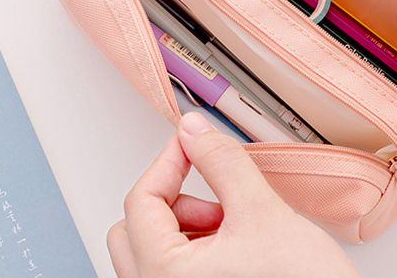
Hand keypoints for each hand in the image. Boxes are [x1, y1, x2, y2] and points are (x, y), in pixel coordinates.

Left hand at [107, 112, 360, 277]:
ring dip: (187, 228)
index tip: (193, 144)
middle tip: (216, 197)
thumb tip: (194, 132)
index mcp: (164, 275)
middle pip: (134, 229)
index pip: (141, 202)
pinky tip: (235, 250)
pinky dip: (195, 251)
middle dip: (174, 202)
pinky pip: (171, 272)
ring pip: (152, 251)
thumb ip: (222, 163)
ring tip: (235, 229)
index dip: (169, 162)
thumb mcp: (262, 213)